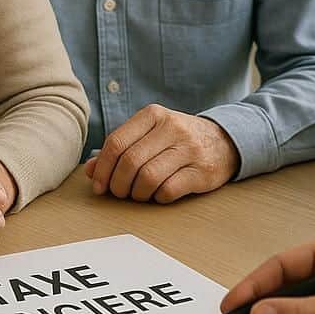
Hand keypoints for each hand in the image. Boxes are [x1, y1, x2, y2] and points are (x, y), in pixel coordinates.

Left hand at [83, 105, 239, 202]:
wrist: (224, 141)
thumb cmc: (178, 139)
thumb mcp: (150, 134)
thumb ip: (121, 148)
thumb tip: (90, 170)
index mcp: (154, 115)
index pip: (116, 142)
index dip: (102, 168)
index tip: (99, 185)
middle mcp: (172, 128)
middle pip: (130, 162)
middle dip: (118, 185)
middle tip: (119, 193)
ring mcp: (189, 149)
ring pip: (148, 178)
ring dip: (137, 193)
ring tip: (139, 194)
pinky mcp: (202, 171)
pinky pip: (169, 190)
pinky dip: (158, 198)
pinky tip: (160, 194)